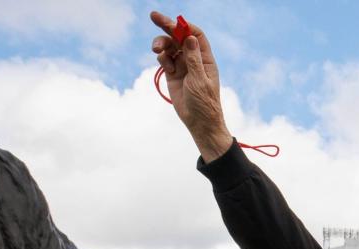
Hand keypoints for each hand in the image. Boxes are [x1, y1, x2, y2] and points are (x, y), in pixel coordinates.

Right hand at [149, 12, 233, 160]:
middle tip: (153, 16)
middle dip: (167, 26)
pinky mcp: (172, 74)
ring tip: (156, 49)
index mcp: (205, 59)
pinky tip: (165, 66)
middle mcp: (193, 59)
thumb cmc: (204, 103)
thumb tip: (189, 38)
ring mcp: (182, 66)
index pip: (195, 35)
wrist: (199, 122)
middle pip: (179, 37)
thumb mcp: (199, 80)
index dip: (185, 26)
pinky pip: (165, 59)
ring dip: (161, 44)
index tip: (174, 22)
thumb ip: (193, 59)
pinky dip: (163, 59)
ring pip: (170, 47)